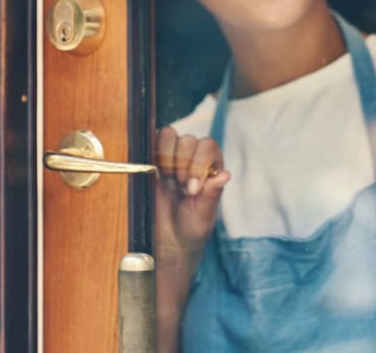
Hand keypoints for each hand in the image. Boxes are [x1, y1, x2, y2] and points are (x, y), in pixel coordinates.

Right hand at [153, 126, 230, 266]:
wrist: (167, 240)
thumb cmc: (191, 227)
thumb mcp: (204, 214)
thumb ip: (212, 194)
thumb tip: (225, 175)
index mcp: (211, 165)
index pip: (207, 145)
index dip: (199, 163)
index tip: (192, 189)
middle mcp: (192, 157)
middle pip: (188, 140)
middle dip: (183, 165)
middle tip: (180, 188)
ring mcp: (170, 156)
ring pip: (169, 135)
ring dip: (167, 158)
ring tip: (168, 181)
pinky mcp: (150, 160)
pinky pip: (150, 143)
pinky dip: (152, 156)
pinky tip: (155, 177)